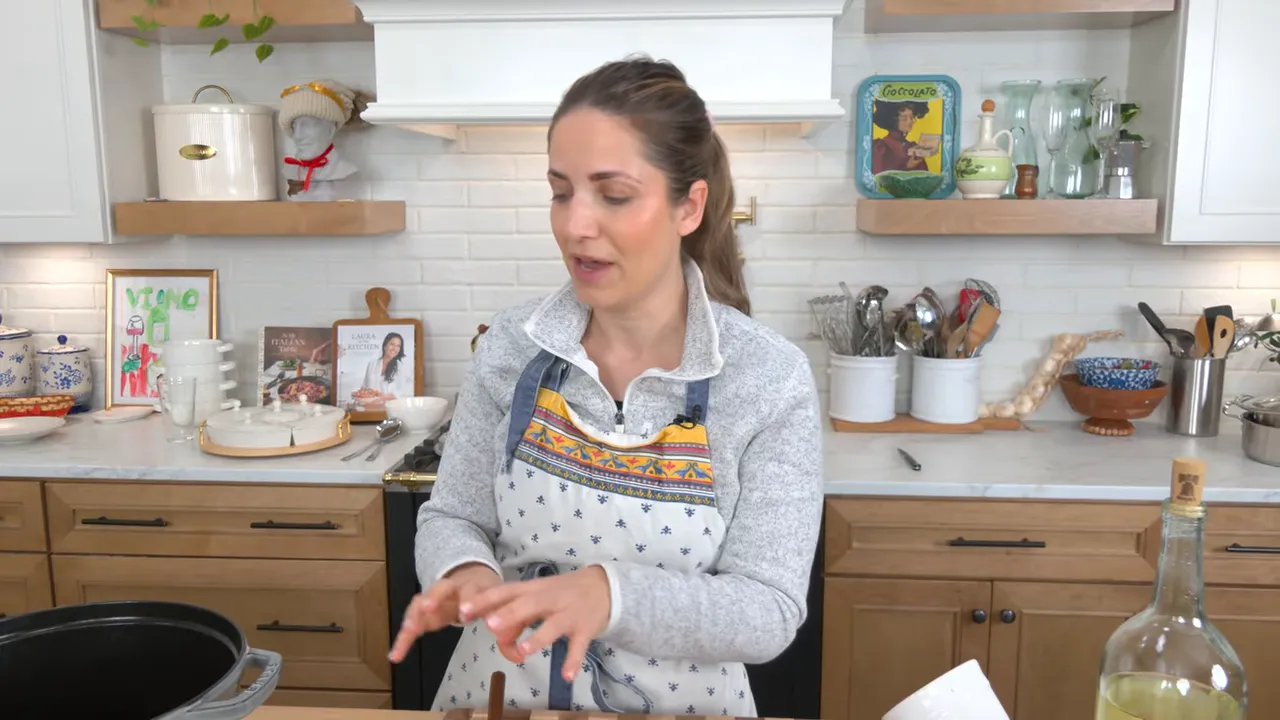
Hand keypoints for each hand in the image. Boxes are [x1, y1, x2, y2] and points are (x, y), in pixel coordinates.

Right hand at [388, 563, 500, 662]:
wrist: (475, 577)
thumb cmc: (490, 598)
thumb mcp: (503, 611)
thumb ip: (510, 634)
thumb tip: (518, 657)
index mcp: (478, 586)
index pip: (475, 590)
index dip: (470, 600)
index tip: (465, 614)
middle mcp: (455, 587)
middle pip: (443, 587)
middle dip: (435, 597)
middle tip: (429, 608)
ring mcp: (437, 596)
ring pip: (422, 599)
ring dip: (414, 614)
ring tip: (407, 631)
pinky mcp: (424, 608)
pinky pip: (412, 620)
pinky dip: (403, 637)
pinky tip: (396, 655)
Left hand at [461, 565, 610, 681]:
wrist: (604, 587)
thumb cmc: (562, 594)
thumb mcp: (538, 596)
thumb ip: (516, 613)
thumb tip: (494, 632)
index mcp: (534, 590)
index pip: (506, 592)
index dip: (485, 600)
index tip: (464, 609)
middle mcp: (550, 600)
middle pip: (528, 605)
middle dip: (509, 615)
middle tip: (490, 625)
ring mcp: (568, 615)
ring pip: (552, 627)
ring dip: (537, 639)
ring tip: (523, 652)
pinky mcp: (584, 630)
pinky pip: (578, 647)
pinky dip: (573, 661)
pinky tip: (566, 676)